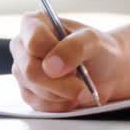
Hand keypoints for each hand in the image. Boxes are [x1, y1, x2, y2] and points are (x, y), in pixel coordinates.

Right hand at [9, 12, 128, 111]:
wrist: (107, 72)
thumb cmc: (98, 50)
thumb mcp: (93, 41)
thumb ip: (74, 48)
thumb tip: (50, 67)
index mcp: (34, 23)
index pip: (34, 42)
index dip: (55, 55)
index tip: (74, 64)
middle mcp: (23, 46)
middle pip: (30, 70)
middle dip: (61, 83)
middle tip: (83, 85)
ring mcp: (23, 71)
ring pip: (36, 90)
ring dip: (64, 93)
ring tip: (80, 86)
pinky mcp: (28, 93)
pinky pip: (39, 105)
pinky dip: (60, 104)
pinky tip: (71, 96)